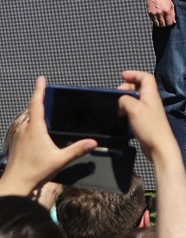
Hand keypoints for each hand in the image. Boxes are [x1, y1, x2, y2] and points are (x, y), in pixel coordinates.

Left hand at [0, 76, 96, 196]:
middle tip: (47, 93)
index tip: (41, 78)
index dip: (39, 90)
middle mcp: (25, 129)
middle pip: (32, 109)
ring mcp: (19, 137)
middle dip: (39, 100)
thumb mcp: (59, 160)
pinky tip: (40, 132)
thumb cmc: (35, 172)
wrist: (14, 185)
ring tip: (46, 111)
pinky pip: (25, 128)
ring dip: (36, 113)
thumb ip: (77, 150)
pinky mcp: (16, 144)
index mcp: (35, 129)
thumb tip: (93, 142)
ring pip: (28, 119)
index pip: (36, 104)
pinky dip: (32, 124)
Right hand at [116, 71, 178, 165]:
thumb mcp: (134, 108)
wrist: (158, 145)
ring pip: (137, 98)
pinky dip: (128, 108)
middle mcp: (151, 100)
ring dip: (127, 98)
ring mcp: (149, 110)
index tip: (122, 75)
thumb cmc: (149, 126)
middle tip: (117, 92)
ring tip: (118, 104)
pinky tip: (122, 115)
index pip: (145, 77)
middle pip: (140, 87)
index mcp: (151, 94)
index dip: (134, 74)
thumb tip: (122, 99)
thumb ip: (126, 99)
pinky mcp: (146, 120)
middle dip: (128, 86)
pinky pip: (136, 109)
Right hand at [146, 0, 175, 27]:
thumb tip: (174, 22)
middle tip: (166, 22)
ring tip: (162, 21)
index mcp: (167, 11)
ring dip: (160, 24)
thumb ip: (173, 14)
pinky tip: (158, 18)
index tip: (170, 23)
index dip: (170, 24)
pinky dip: (155, 21)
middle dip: (165, 25)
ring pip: (157, 24)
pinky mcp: (149, 13)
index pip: (169, 23)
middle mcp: (160, 13)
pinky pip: (153, 21)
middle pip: (163, 25)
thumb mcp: (171, 5)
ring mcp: (154, 13)